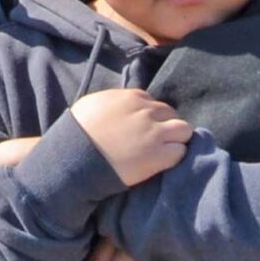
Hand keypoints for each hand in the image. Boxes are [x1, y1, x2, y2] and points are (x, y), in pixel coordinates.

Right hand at [71, 87, 190, 186]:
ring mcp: (155, 134)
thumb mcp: (94, 104)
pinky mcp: (159, 156)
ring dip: (176, 139)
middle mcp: (147, 112)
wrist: (75, 159)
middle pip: (171, 114)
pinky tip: (162, 163)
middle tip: (154, 142)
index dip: (149, 117)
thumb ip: (115, 101)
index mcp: (132, 97)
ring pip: (184, 130)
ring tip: (164, 151)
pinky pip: (181, 152)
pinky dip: (174, 157)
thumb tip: (123, 103)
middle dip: (164, 126)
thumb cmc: (78, 132)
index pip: (153, 103)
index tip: (141, 129)